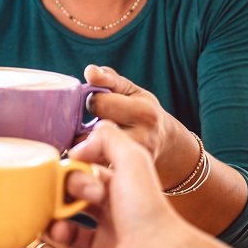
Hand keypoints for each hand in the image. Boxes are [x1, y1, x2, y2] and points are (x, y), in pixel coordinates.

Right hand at [17, 121, 191, 247]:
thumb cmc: (146, 208)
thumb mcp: (132, 158)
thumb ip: (108, 138)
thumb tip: (76, 147)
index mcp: (118, 192)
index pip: (83, 180)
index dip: (72, 179)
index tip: (69, 182)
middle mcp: (111, 218)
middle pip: (71, 207)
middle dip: (55, 204)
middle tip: (52, 205)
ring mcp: (103, 247)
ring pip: (65, 236)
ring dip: (50, 230)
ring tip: (52, 229)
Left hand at [83, 65, 198, 189]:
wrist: (165, 144)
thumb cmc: (142, 112)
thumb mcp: (132, 91)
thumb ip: (109, 79)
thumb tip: (90, 71)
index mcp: (143, 112)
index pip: (99, 103)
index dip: (92, 101)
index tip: (97, 104)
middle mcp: (142, 138)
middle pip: (93, 132)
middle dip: (85, 128)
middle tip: (90, 126)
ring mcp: (134, 160)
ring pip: (91, 155)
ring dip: (82, 149)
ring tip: (88, 143)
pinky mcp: (125, 175)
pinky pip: (95, 172)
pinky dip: (88, 165)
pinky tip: (90, 159)